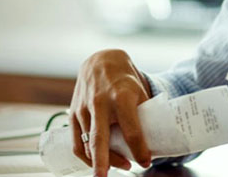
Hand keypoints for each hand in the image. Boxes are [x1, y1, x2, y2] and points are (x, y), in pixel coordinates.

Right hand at [70, 49, 153, 176]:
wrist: (101, 61)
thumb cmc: (124, 80)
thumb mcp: (140, 92)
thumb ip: (144, 116)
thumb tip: (154, 143)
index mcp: (121, 97)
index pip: (131, 130)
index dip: (140, 149)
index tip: (146, 161)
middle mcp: (99, 103)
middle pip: (99, 139)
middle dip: (103, 161)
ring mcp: (83, 108)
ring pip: (87, 144)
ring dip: (100, 161)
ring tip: (115, 168)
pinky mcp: (73, 112)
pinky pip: (76, 142)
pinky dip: (85, 156)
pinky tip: (96, 162)